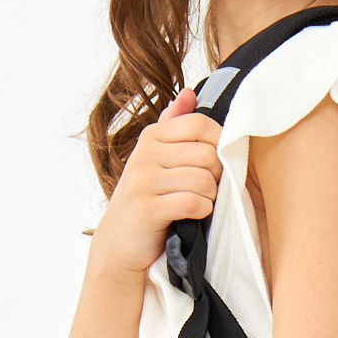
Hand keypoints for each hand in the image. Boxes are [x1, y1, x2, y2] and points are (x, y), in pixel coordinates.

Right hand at [90, 88, 223, 278]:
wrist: (118, 245)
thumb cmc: (146, 200)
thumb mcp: (156, 159)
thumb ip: (174, 126)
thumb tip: (191, 93)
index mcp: (152, 137)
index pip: (200, 125)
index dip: (219, 145)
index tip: (214, 165)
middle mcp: (145, 154)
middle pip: (208, 154)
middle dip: (217, 176)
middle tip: (206, 190)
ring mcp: (144, 181)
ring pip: (204, 180)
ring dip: (210, 197)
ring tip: (198, 204)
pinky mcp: (148, 209)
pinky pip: (194, 202)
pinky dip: (202, 212)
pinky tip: (193, 216)